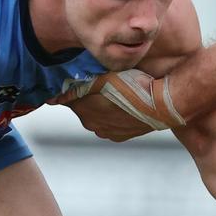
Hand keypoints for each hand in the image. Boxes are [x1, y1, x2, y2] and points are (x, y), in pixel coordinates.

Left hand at [52, 69, 182, 141]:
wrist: (162, 106)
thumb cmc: (134, 88)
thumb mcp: (104, 79)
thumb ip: (77, 88)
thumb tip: (53, 98)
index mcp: (85, 111)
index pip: (68, 98)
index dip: (71, 88)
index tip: (75, 80)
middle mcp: (93, 125)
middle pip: (82, 107)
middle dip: (86, 96)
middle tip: (100, 82)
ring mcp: (106, 132)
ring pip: (96, 115)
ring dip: (99, 105)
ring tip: (113, 92)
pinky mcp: (119, 136)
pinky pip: (109, 123)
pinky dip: (111, 114)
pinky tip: (121, 104)